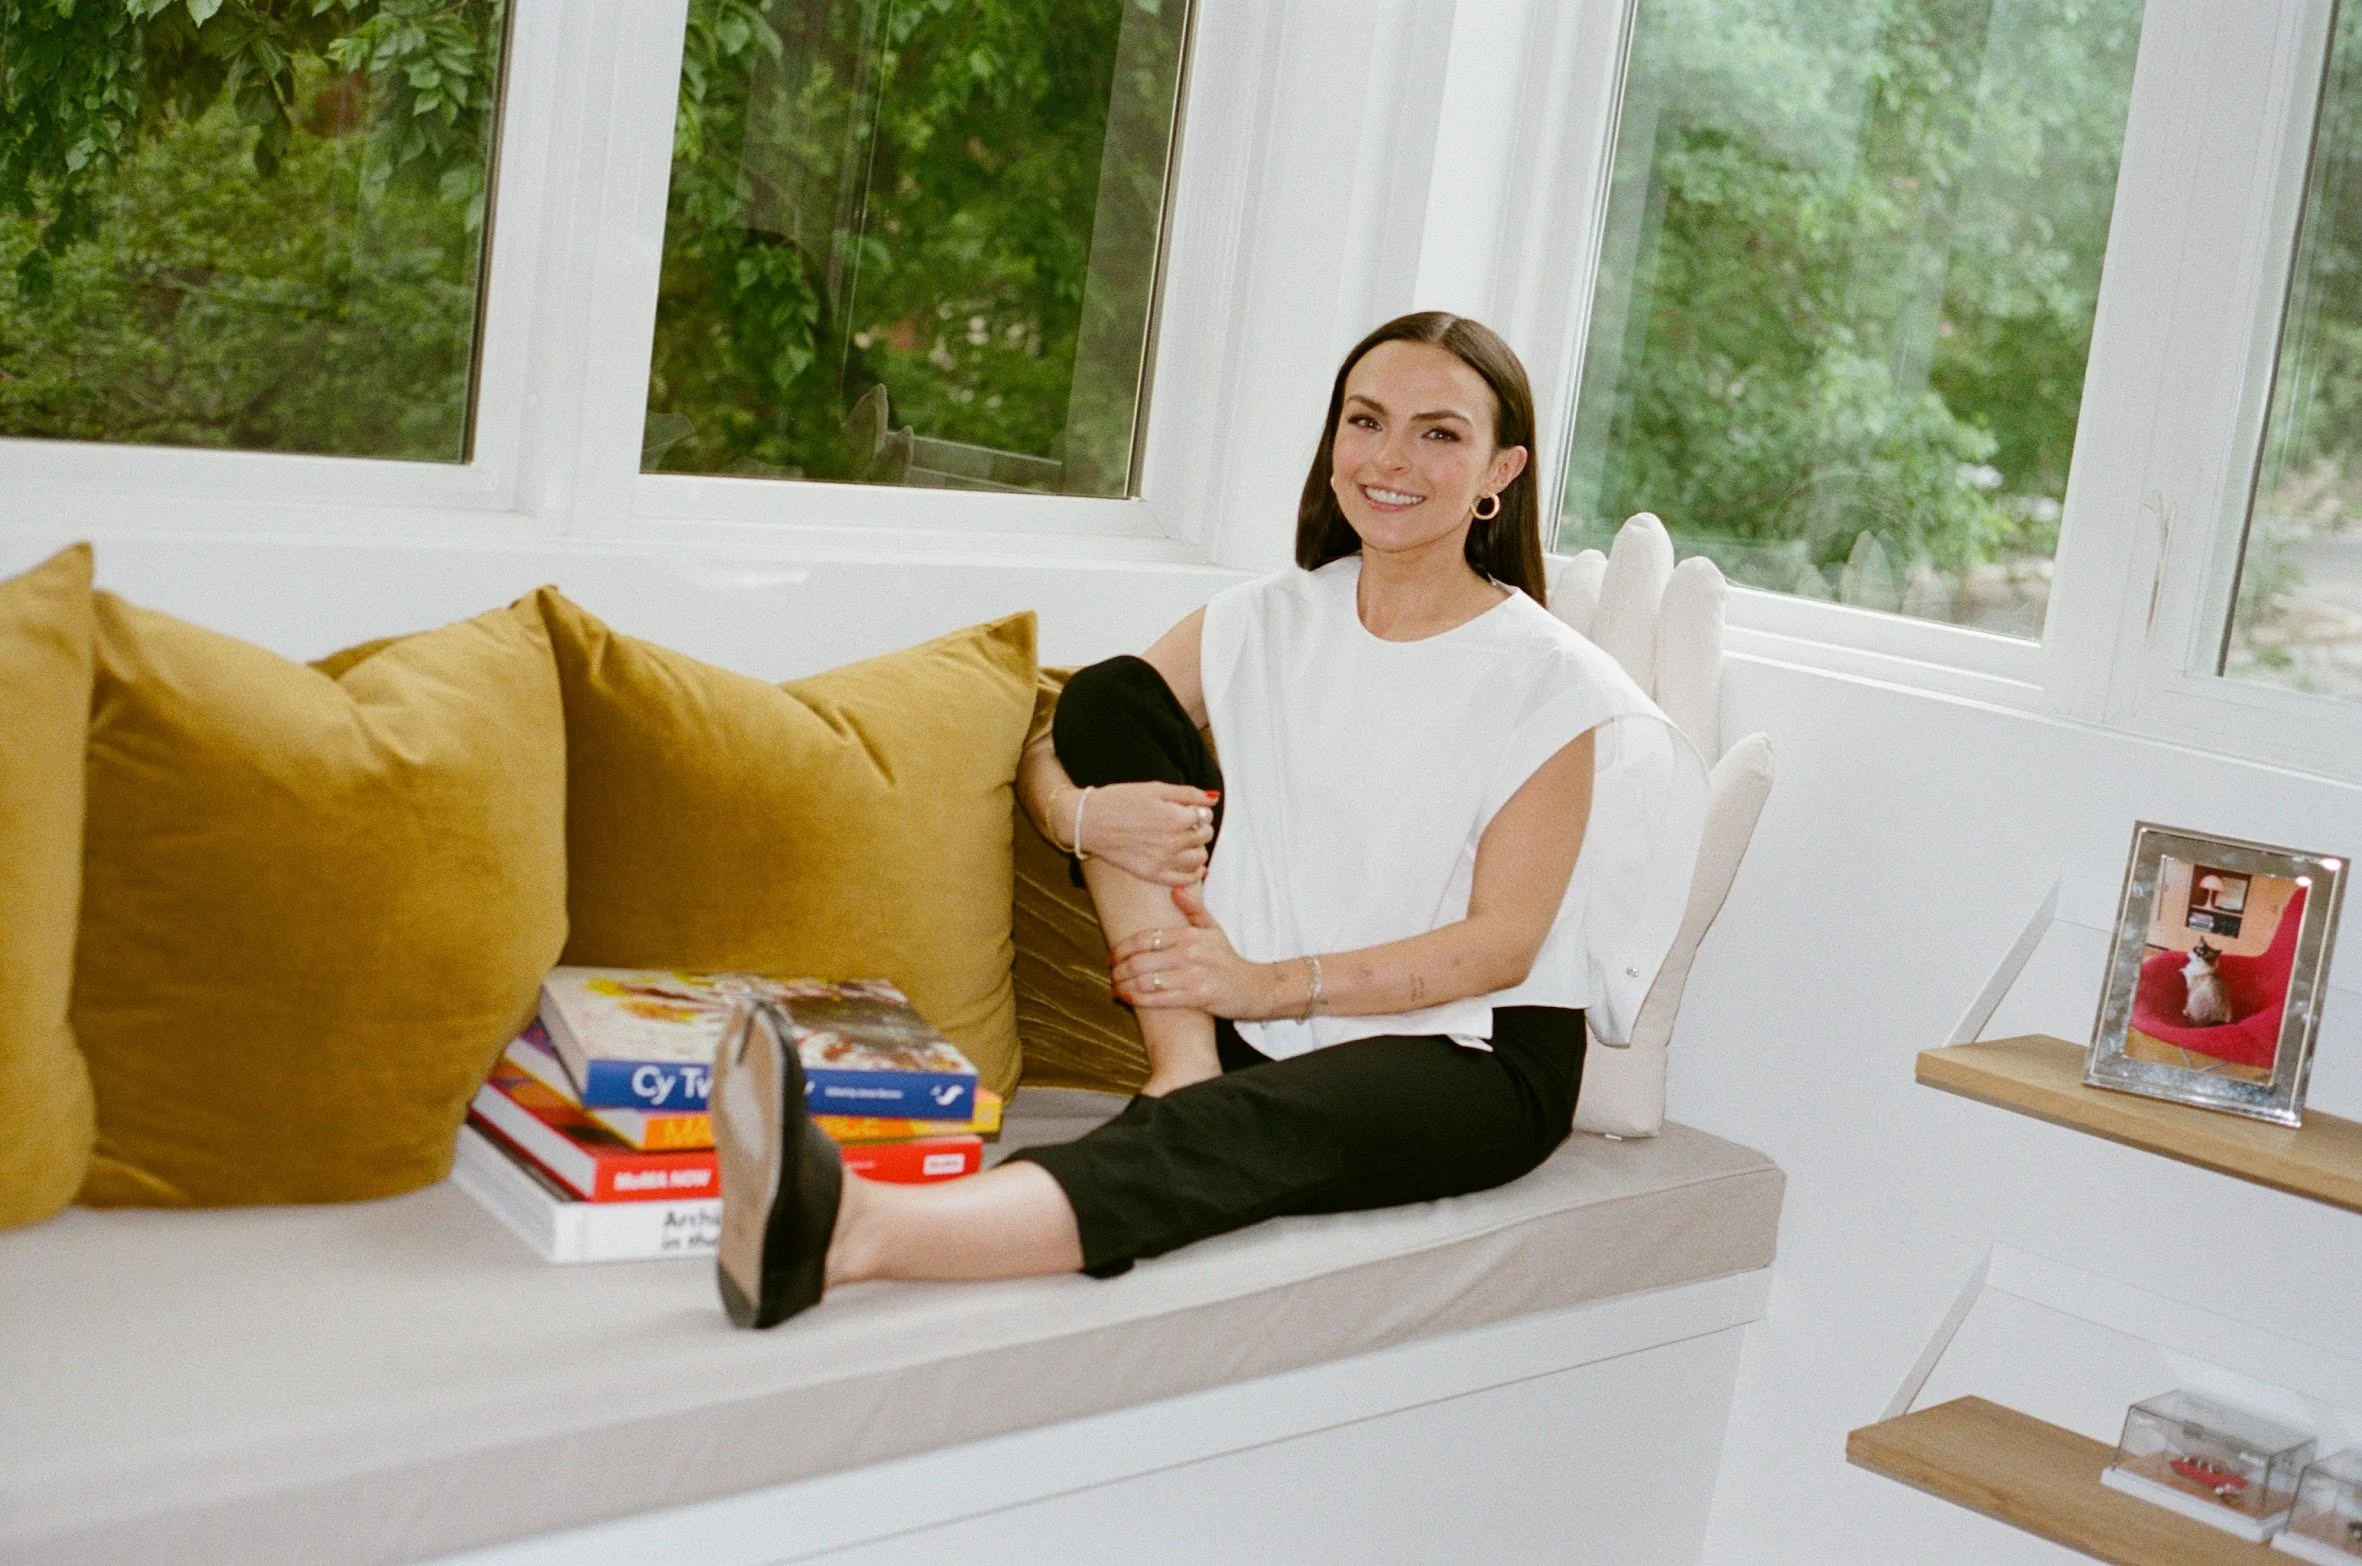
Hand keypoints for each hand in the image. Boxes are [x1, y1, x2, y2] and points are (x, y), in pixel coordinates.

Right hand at [1068, 782, 1218, 886]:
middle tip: (1185, 824)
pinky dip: (1193, 874)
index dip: (1198, 811)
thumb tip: (1213, 798)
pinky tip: (1190, 866)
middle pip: (1204, 836)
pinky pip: (1185, 879)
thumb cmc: (1118, 801)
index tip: (1188, 810)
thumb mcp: (1155, 788)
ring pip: (1199, 858)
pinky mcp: (1153, 874)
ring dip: (1197, 848)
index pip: (1205, 816)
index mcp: (1175, 817)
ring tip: (1184, 842)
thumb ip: (1187, 793)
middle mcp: (1173, 841)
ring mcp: (1163, 861)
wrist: (1089, 821)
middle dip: (1199, 828)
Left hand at [1108, 884, 1276, 1018]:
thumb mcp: (1214, 928)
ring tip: (1115, 987)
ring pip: (1147, 980)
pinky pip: (1160, 999)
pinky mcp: (1197, 997)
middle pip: (1141, 960)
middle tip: (1111, 974)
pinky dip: (1138, 999)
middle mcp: (1190, 953)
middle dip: (1120, 969)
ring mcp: (1193, 976)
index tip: (1112, 956)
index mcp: (1190, 935)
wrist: (1254, 987)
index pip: (1146, 938)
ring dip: (1125, 985)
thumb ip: (1194, 908)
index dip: (1123, 948)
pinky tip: (1127, 998)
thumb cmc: (1228, 959)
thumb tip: (1176, 888)